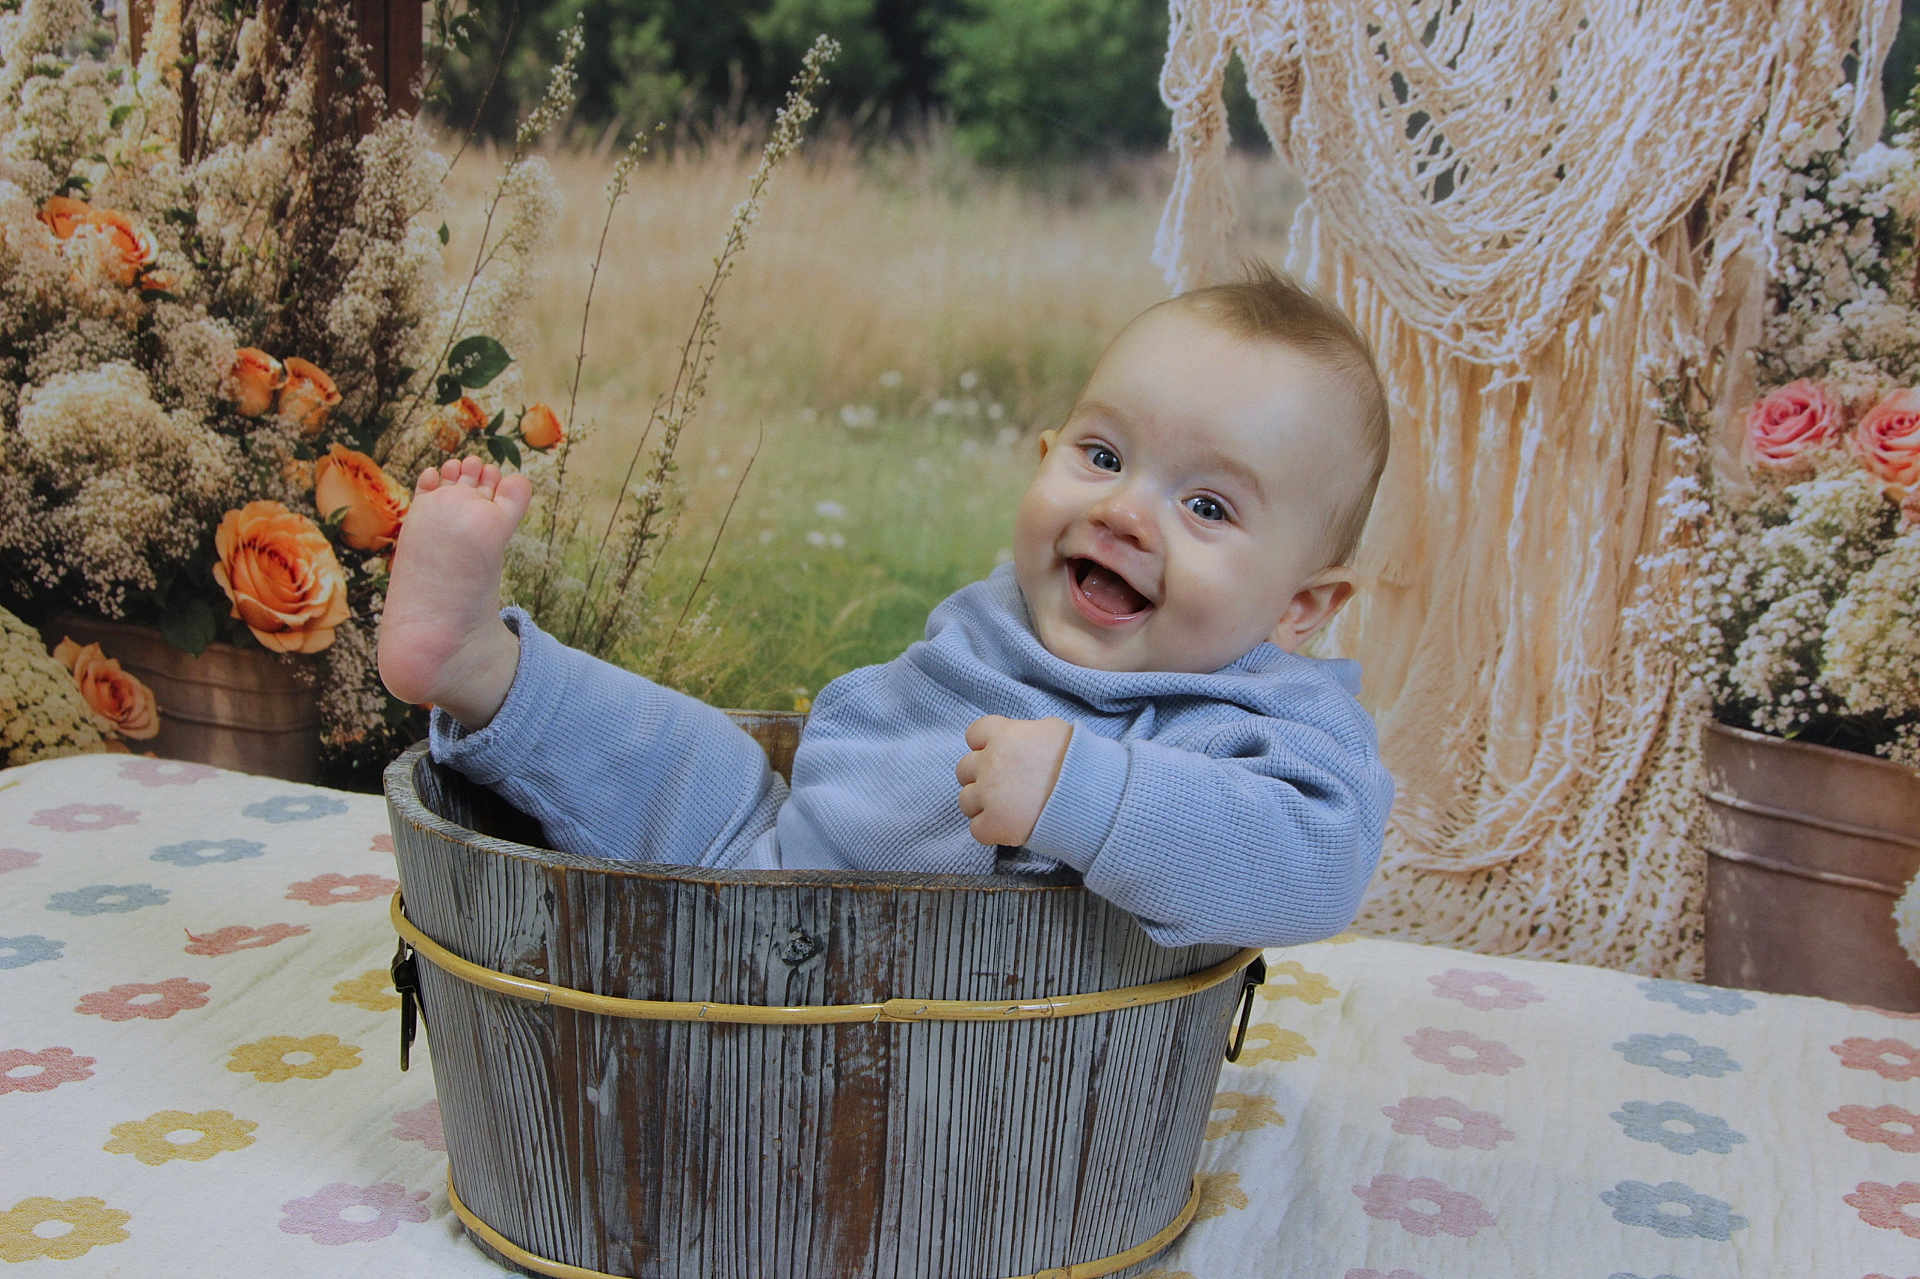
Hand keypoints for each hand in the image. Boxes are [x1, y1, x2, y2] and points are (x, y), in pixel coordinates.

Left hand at [954, 715, 1071, 846]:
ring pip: (966, 801)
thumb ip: (1026, 733)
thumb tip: (1021, 739)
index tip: (1000, 756)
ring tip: (1008, 810)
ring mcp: (988, 794)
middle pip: (964, 769)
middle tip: (1005, 786)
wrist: (1092, 796)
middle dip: (981, 777)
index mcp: (1003, 735)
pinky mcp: (994, 824)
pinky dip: (990, 831)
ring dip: (983, 806)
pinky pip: (977, 829)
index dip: (985, 746)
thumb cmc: (1080, 760)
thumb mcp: (1053, 730)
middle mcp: (989, 762)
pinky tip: (1010, 828)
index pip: (974, 734)